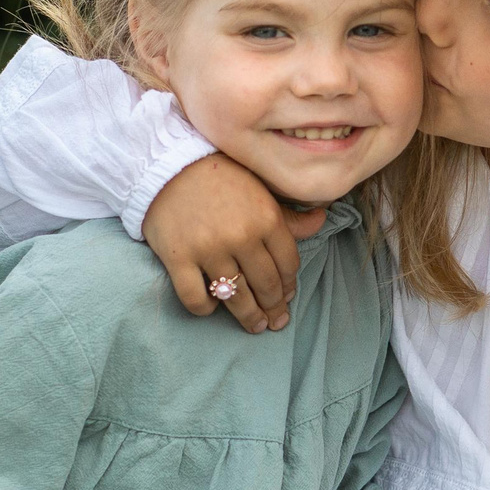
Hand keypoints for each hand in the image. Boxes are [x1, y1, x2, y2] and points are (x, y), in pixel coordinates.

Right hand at [146, 153, 324, 333]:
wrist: (168, 164)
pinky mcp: (178, 258)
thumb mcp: (261, 189)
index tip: (288, 296)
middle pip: (266, 285)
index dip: (290, 285)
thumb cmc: (220, 176)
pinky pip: (195, 298)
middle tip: (276, 321)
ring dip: (248, 317)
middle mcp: (241, 236)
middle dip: (274, 308)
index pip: (288, 265)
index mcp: (266, 218)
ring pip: (236, 297)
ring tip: (255, 326)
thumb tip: (322, 220)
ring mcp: (208, 249)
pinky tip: (212, 307)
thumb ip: (289, 214)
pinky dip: (205, 309)